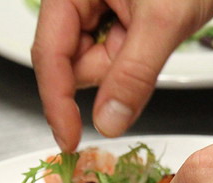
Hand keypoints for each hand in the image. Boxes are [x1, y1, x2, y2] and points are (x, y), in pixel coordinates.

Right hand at [31, 0, 212, 150]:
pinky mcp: (115, 20)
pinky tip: (152, 34)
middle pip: (72, 63)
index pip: (49, 55)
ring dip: (126, 65)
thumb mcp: (164, 20)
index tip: (69, 139)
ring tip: (155, 30)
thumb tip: (108, 121)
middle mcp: (77, 0)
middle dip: (108, 71)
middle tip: (144, 45)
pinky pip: (115, 57)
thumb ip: (133, 74)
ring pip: (95, 64)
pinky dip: (134, 59)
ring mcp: (96, 10)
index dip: (57, 102)